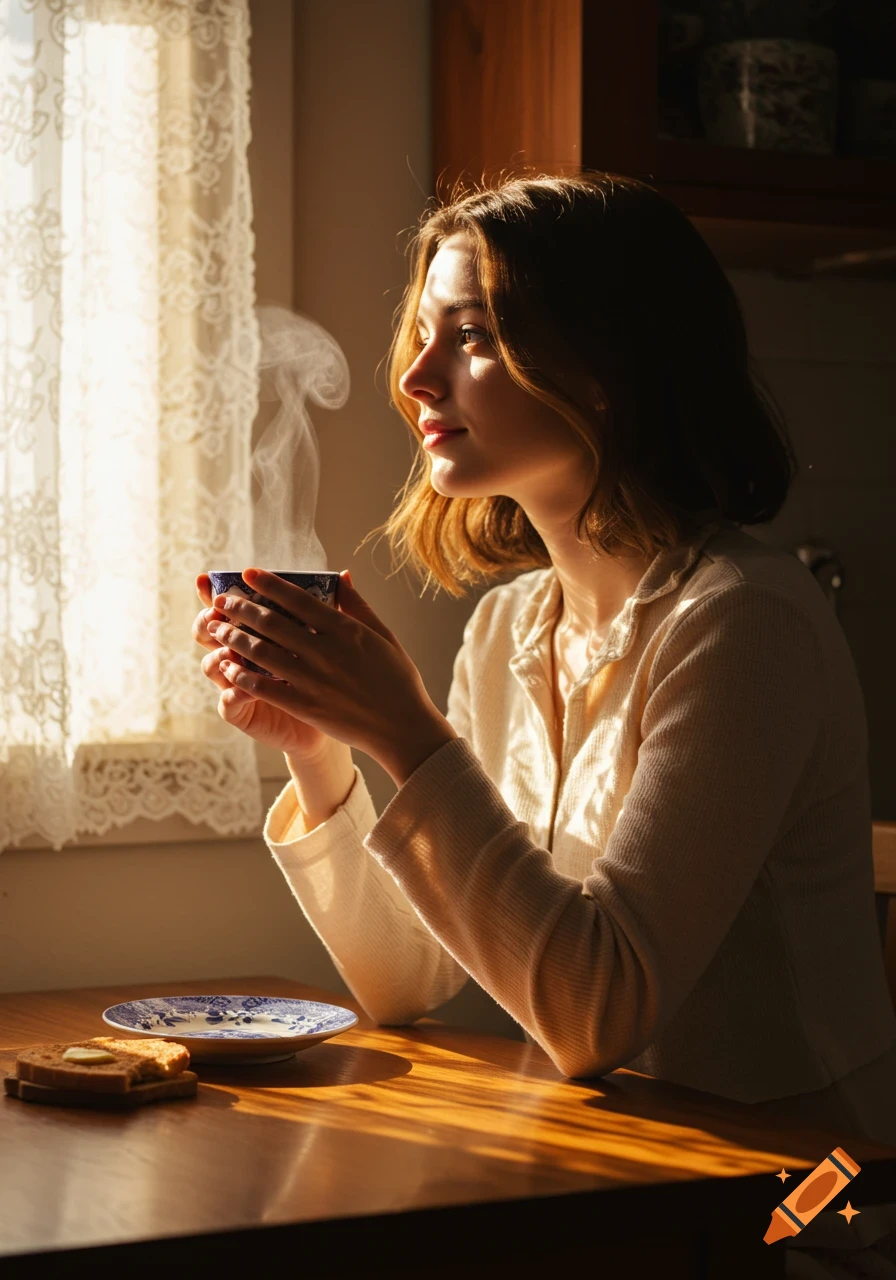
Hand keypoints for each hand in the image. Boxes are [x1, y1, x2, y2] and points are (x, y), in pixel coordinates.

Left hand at [208, 568, 457, 786]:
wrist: (402, 728)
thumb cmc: (397, 679)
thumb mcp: (383, 635)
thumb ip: (358, 606)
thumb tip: (341, 576)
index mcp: (346, 630)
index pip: (299, 599)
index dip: (270, 584)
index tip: (248, 573)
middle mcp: (326, 652)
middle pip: (272, 623)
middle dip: (241, 609)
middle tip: (221, 600)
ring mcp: (313, 680)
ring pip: (262, 653)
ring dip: (234, 638)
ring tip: (216, 628)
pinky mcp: (306, 707)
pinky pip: (266, 688)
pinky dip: (243, 676)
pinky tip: (228, 668)